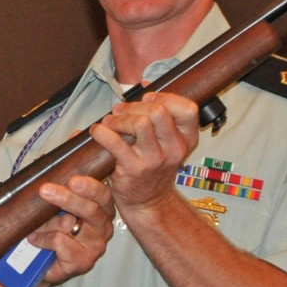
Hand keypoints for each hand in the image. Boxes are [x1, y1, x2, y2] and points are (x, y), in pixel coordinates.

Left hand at [29, 172, 114, 286]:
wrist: (47, 264)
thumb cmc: (57, 233)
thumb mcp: (60, 209)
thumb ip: (63, 194)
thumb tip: (50, 180)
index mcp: (102, 210)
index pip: (102, 195)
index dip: (89, 187)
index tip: (73, 180)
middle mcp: (103, 227)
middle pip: (89, 209)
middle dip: (66, 198)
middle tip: (45, 190)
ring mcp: (95, 246)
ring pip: (69, 224)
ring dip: (47, 222)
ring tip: (35, 225)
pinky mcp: (83, 261)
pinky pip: (59, 242)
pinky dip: (43, 239)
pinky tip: (35, 240)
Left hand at [89, 92, 199, 216]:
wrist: (148, 202)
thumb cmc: (153, 166)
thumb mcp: (166, 142)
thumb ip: (160, 114)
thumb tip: (146, 84)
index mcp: (187, 139)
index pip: (188, 109)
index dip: (166, 97)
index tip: (148, 98)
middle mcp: (175, 150)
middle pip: (159, 112)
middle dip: (135, 106)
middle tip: (121, 111)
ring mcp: (155, 160)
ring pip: (140, 123)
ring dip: (120, 118)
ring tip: (110, 122)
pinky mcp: (134, 169)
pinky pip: (116, 142)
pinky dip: (102, 132)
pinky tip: (98, 132)